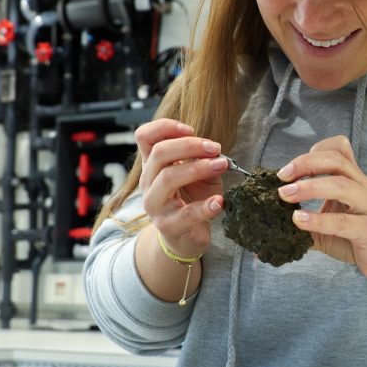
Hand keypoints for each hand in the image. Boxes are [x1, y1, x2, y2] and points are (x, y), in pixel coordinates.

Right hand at [134, 119, 227, 258]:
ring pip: (168, 178)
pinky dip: (206, 206)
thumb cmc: (191, 200)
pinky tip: (219, 201)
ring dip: (198, 168)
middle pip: (159, 154)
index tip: (190, 129)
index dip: (164, 127)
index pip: (144, 137)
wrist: (185, 238)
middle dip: (189, 145)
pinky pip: (187, 213)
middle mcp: (148, 183)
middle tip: (215, 147)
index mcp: (152, 166)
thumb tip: (215, 151)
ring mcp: (155, 205)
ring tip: (221, 165)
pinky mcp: (169, 226)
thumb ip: (204, 159)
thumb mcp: (198, 175)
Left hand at [277, 136, 366, 283]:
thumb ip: (304, 219)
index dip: (313, 152)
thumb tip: (268, 224)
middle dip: (305, 164)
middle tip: (282, 177)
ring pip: (341, 185)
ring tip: (286, 195)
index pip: (339, 149)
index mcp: (354, 179)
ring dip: (310, 187)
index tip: (289, 169)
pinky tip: (299, 221)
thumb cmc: (358, 237)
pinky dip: (318, 219)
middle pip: (336, 161)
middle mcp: (363, 186)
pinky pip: (343, 221)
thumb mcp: (329, 223)